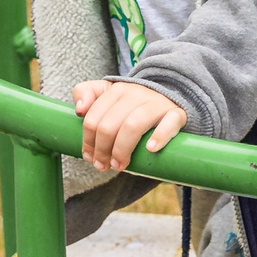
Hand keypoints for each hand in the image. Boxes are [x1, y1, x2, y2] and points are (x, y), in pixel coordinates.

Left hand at [71, 79, 187, 171]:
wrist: (171, 94)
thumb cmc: (133, 102)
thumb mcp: (108, 92)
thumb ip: (86, 92)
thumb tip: (80, 109)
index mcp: (117, 90)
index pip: (93, 119)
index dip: (88, 143)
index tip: (90, 157)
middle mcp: (136, 93)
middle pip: (109, 125)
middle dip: (102, 151)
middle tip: (103, 166)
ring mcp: (157, 103)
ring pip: (133, 125)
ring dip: (122, 150)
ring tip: (120, 165)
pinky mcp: (177, 113)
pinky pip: (170, 123)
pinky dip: (160, 136)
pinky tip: (151, 148)